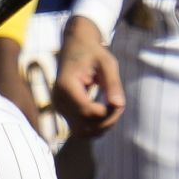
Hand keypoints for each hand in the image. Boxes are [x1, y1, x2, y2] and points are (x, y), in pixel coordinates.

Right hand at [52, 16, 124, 138]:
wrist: (75, 47)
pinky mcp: (63, 112)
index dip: (108, 113)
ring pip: (82, 131)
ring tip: (112, 109)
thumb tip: (119, 105)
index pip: (87, 111)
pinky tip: (104, 112)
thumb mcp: (107, 63)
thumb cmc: (93, 53)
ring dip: (101, 126)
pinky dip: (95, 126)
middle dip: (107, 120)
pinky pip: (80, 129)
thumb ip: (113, 84)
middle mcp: (58, 100)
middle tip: (119, 104)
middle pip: (85, 124)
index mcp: (66, 86)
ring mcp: (59, 108)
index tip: (120, 102)